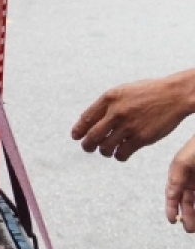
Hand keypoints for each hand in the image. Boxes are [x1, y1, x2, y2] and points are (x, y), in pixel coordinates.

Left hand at [72, 71, 194, 160]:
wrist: (173, 95)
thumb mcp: (122, 91)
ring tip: (107, 150)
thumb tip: (88, 122)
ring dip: (104, 151)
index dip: (79, 130)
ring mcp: (128, 126)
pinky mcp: (141, 138)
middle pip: (92, 136)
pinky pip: (122, 154)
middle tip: (88, 148)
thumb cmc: (146, 93)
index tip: (75, 136)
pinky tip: (121, 153)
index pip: (86, 118)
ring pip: (105, 148)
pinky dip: (119, 156)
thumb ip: (106, 105)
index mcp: (109, 98)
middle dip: (87, 145)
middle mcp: (116, 112)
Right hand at [166, 134, 194, 231]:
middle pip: (187, 200)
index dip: (171, 207)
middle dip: (187, 215)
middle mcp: (190, 177)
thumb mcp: (182, 163)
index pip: (173, 193)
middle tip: (189, 229)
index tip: (171, 220)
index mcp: (179, 171)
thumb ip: (176, 180)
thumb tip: (171, 196)